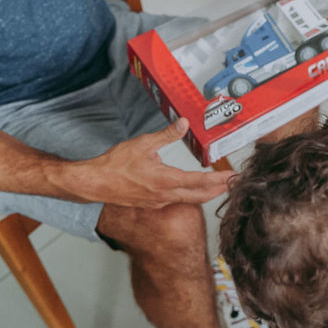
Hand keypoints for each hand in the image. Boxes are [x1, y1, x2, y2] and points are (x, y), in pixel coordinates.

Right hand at [62, 119, 232, 207]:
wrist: (93, 183)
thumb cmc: (115, 164)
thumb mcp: (143, 143)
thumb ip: (167, 134)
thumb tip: (184, 123)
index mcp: (165, 180)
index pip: (199, 182)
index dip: (219, 180)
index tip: (233, 177)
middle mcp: (164, 195)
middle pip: (199, 196)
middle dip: (218, 190)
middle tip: (234, 184)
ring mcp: (158, 202)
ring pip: (188, 200)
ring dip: (205, 194)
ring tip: (219, 187)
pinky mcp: (151, 204)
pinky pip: (176, 201)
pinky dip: (190, 196)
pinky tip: (192, 190)